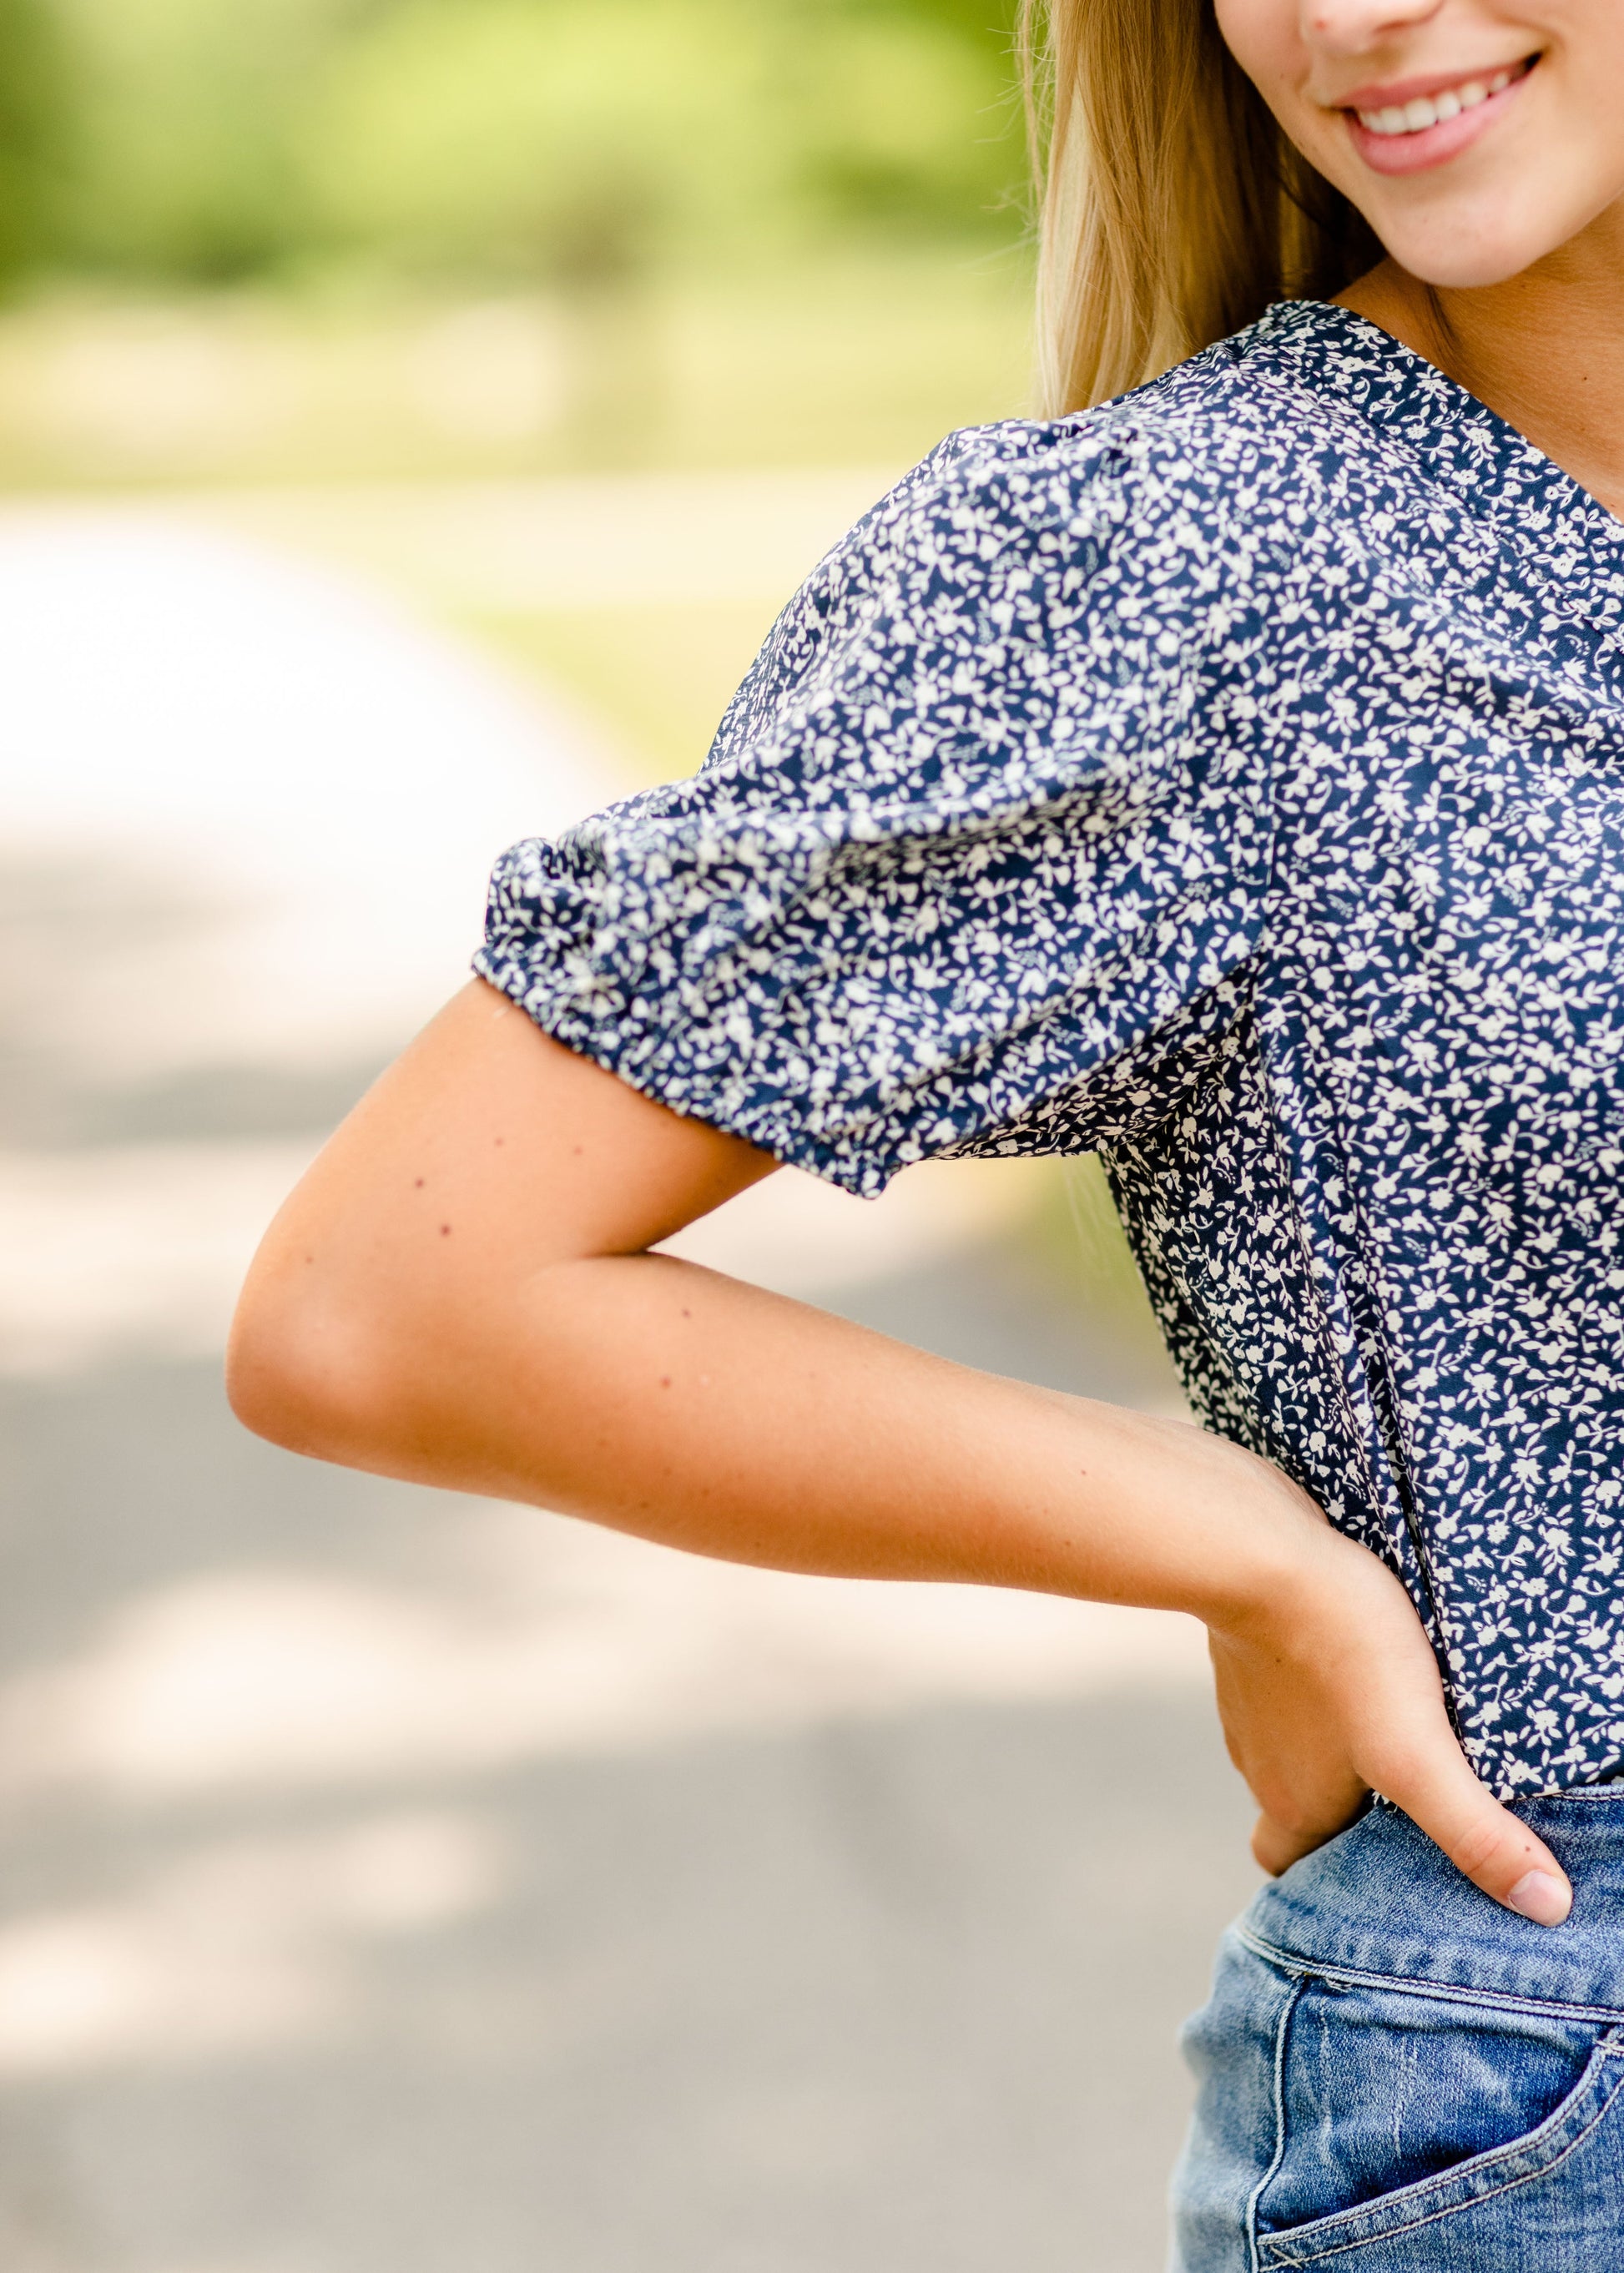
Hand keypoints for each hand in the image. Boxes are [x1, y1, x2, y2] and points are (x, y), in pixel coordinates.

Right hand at [1207, 1520, 1572, 1924]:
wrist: (1256, 1550)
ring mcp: (1245, 1702)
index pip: (1289, 1867)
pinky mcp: (1247, 1646)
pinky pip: (1281, 1684)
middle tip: (1403, 1793)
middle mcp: (1259, 1762)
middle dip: (1343, 1807)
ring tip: (1392, 1721)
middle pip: (1298, 1804)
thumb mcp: (1419, 1752)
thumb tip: (1546, 1904)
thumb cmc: (1340, 1650)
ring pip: (1289, 1743)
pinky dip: (1314, 1683)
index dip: (1324, 1875)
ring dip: (1331, 1742)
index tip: (1371, 1865)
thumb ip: (1476, 1831)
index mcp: (1294, 1804)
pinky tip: (1354, 1658)